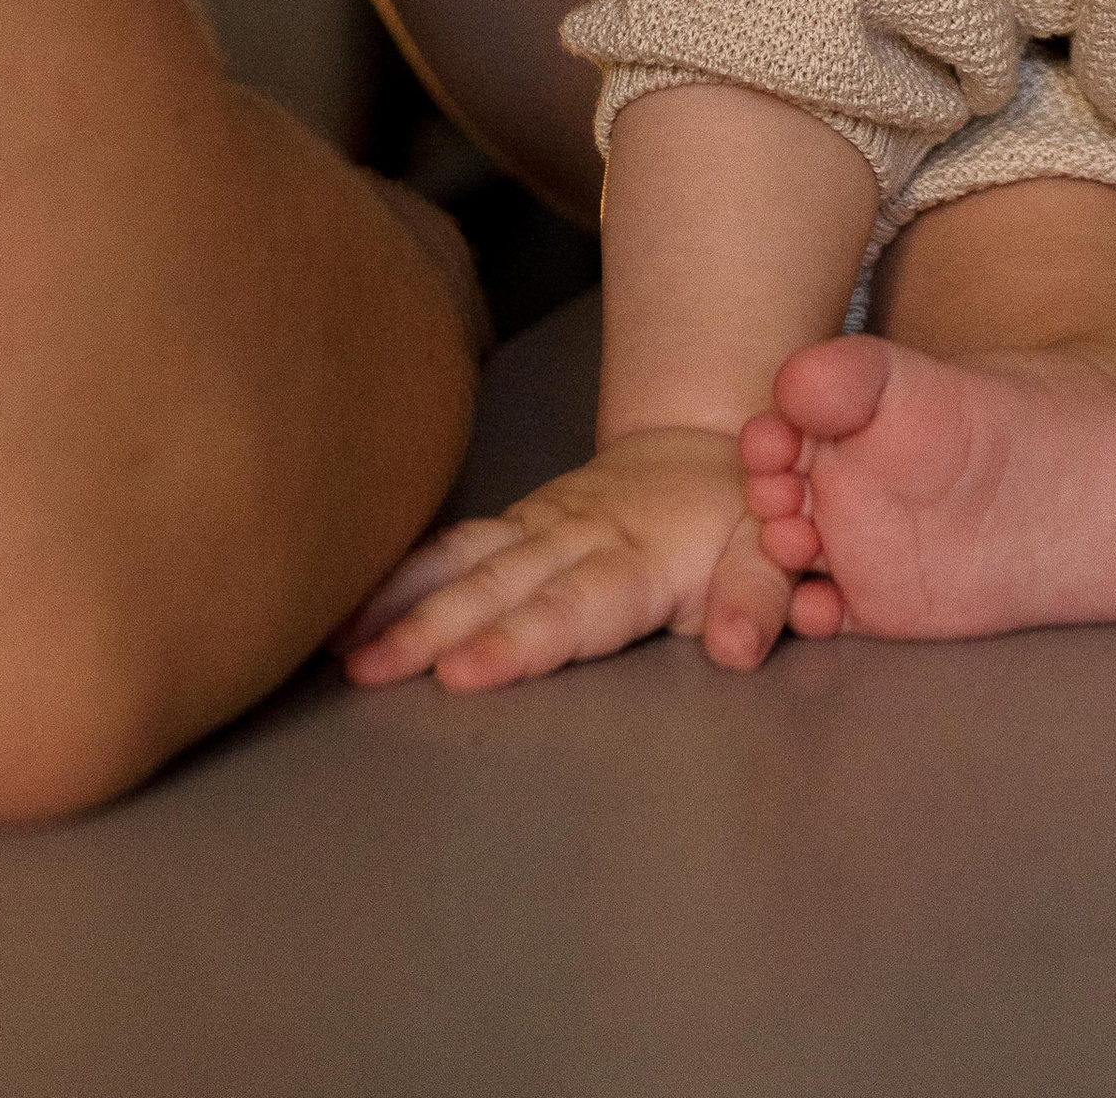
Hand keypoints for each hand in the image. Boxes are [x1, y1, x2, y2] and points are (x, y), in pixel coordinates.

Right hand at [335, 426, 800, 692]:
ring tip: (340, 647)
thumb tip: (736, 648)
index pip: (571, 608)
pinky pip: (453, 546)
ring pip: (462, 562)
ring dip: (400, 603)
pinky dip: (398, 575)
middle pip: (498, 588)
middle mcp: (575, 535)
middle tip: (370, 672)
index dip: (518, 640)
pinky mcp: (515, 522)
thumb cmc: (740, 516)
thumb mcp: (774, 551)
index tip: (462, 671)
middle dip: (431, 631)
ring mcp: (538, 524)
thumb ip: (758, 598)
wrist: (706, 443)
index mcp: (637, 556)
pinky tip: (347, 613)